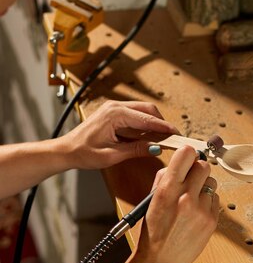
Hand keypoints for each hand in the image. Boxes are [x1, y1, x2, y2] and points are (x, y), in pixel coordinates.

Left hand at [62, 100, 178, 169]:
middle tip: (172, 137)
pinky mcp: (114, 113)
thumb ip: (136, 150)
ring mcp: (114, 108)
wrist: (67, 150)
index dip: (163, 127)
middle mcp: (115, 106)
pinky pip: (135, 114)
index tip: (176, 134)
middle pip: (148, 110)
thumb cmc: (84, 152)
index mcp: (115, 114)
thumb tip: (156, 148)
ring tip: (162, 138)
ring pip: (142, 111)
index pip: (146, 119)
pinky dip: (144, 124)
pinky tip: (149, 135)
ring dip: (153, 123)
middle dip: (161, 123)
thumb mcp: (112, 155)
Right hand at [133, 145, 218, 262]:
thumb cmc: (152, 232)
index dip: (187, 154)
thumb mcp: (150, 201)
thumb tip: (178, 163)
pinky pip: (216, 199)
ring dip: (204, 186)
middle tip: (190, 179)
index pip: (186, 154)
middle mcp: (186, 197)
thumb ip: (164, 179)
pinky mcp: (212, 220)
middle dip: (197, 169)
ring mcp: (201, 209)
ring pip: (212, 182)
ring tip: (192, 200)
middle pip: (203, 165)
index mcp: (167, 189)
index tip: (186, 158)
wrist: (160, 262)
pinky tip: (196, 212)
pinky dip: (207, 202)